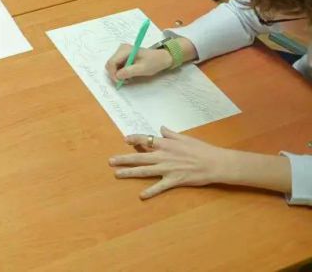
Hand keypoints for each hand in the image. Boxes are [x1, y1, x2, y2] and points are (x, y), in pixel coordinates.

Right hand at [105, 44, 172, 83]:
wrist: (162, 58)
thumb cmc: (153, 62)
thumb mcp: (142, 69)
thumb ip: (128, 72)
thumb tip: (117, 76)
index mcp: (125, 50)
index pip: (112, 62)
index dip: (113, 74)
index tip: (120, 82)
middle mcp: (121, 49)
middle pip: (110, 64)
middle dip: (115, 74)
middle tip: (124, 81)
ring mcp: (122, 52)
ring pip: (113, 65)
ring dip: (118, 74)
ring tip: (128, 78)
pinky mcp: (123, 56)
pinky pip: (117, 65)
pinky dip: (121, 72)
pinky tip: (128, 75)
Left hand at [109, 127, 232, 198]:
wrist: (215, 163)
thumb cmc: (201, 149)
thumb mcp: (185, 138)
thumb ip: (171, 134)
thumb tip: (161, 128)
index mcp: (165, 144)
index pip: (145, 139)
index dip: (134, 139)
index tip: (124, 139)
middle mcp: (163, 156)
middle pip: (139, 157)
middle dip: (123, 159)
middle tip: (110, 161)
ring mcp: (167, 169)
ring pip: (144, 171)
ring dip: (130, 172)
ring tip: (117, 174)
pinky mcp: (174, 180)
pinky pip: (159, 186)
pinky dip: (150, 192)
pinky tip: (141, 196)